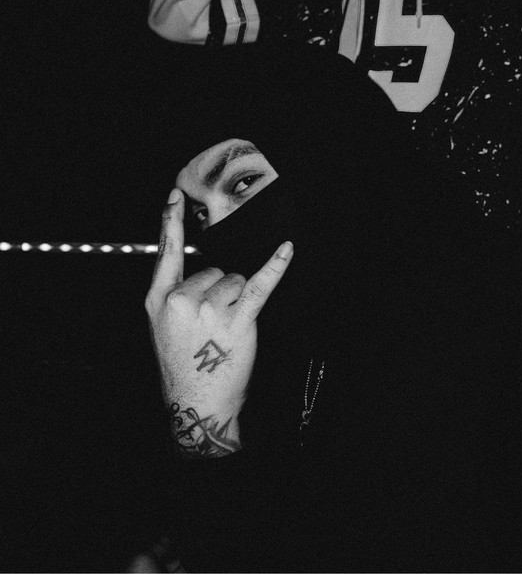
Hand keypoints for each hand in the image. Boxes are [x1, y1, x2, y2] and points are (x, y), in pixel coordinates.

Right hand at [145, 188, 293, 456]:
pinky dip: (276, 266)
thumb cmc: (182, 366)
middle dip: (219, 290)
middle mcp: (182, 301)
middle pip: (213, 270)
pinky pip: (259, 285)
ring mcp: (210, 309)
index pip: (167, 252)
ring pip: (235, 280)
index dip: (170, 221)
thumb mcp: (161, 328)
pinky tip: (286, 250)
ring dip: (237, 299)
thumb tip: (202, 274)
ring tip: (226, 328)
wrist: (198, 401)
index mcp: (159, 300)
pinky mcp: (238, 320)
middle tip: (213, 324)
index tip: (175, 196)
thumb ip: (175, 296)